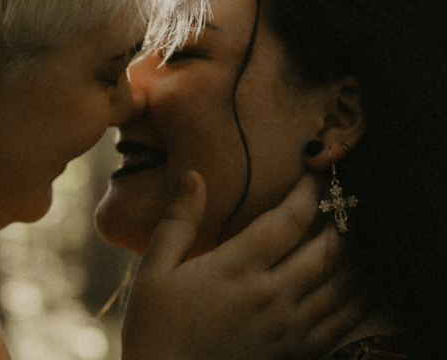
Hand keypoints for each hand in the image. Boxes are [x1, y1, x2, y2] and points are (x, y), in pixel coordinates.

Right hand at [121, 172, 360, 359]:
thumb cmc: (155, 326)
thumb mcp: (154, 269)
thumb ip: (177, 221)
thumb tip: (194, 176)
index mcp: (236, 269)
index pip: (286, 221)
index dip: (308, 192)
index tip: (316, 172)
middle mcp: (269, 295)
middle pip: (325, 253)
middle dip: (340, 221)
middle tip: (345, 199)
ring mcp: (285, 328)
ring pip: (340, 288)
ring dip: (354, 259)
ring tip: (356, 234)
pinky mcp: (291, 353)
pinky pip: (339, 325)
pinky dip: (355, 301)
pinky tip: (358, 287)